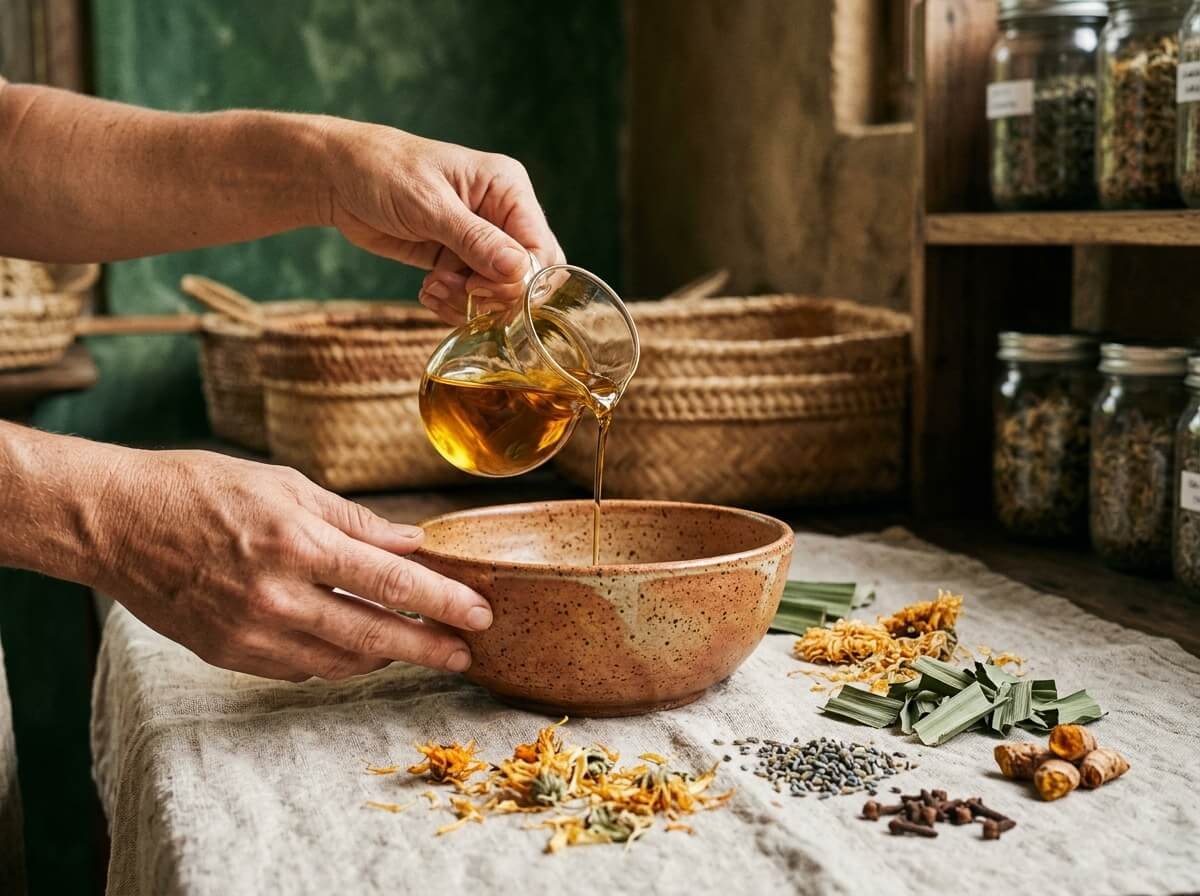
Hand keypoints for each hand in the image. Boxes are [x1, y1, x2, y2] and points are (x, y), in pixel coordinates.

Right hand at [90, 449, 491, 681]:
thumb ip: (352, 521)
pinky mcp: (228, 654)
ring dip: (385, 656)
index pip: (391, 582)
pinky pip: (299, 668)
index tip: (479, 614)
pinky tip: (356, 648)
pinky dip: (335, 660)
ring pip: (339, 661)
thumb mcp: (285, 485)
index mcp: (296, 542)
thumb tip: (409, 543)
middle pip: (375, 634)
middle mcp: (276, 595)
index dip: (443, 602)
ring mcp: (250, 632)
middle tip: (465, 654)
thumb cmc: (201, 488)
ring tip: (417, 647)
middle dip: (429, 647)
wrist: (115, 522)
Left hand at [322, 121, 564, 324]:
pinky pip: (473, 299)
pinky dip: (453, 305)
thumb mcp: (429, 204)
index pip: (540, 248)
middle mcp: (502, 216)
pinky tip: (426, 290)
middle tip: (456, 289)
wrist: (338, 178)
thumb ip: (475, 240)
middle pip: (527, 277)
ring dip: (466, 302)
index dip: (518, 279)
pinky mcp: (459, 263)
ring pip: (499, 295)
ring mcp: (481, 242)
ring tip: (431, 287)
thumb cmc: (384, 171)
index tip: (478, 286)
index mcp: (508, 189)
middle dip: (493, 295)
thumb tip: (519, 271)